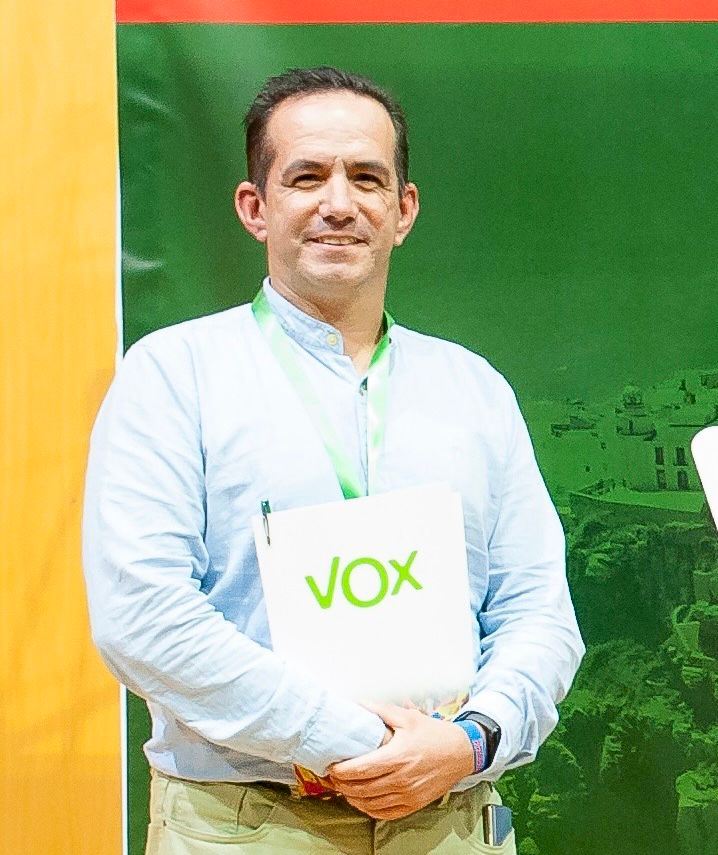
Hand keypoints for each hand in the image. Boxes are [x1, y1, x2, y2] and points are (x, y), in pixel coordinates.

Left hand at [328, 703, 473, 819]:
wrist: (461, 753)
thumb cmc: (434, 734)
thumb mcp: (407, 717)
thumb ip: (380, 710)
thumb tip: (358, 703)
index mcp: (398, 757)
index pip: (361, 769)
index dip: (341, 771)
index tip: (330, 767)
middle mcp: (402, 779)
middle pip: (362, 789)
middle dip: (342, 785)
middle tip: (331, 778)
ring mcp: (408, 794)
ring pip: (371, 804)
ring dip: (352, 798)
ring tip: (342, 789)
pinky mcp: (414, 804)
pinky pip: (386, 813)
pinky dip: (369, 809)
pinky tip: (361, 801)